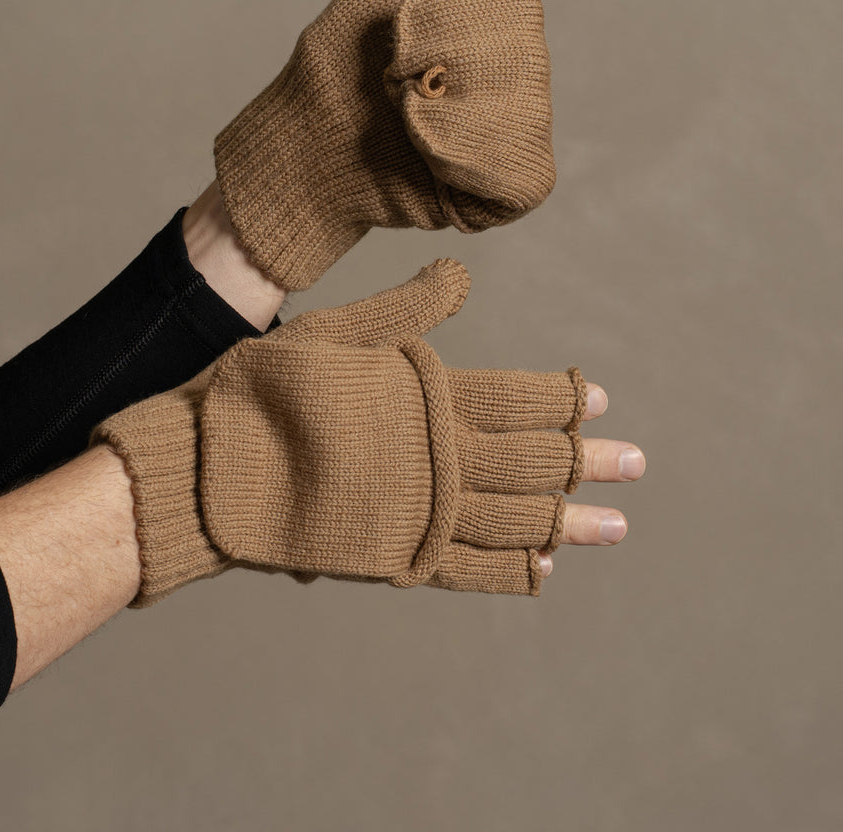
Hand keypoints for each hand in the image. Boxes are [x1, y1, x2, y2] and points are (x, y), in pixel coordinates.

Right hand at [92, 259, 643, 603]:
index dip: (566, 401)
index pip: (520, 398)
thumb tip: (462, 276)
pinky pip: (469, 569)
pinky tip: (545, 570)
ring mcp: (422, 513)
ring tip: (615, 528)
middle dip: (588, 462)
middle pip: (533, 460)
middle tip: (637, 467)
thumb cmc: (266, 389)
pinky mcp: (396, 555)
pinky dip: (511, 570)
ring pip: (516, 520)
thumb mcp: (333, 330)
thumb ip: (404, 311)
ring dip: (570, 522)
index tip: (602, 402)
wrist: (209, 470)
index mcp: (428, 397)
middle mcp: (438, 459)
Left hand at [214, 0, 555, 291]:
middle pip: (523, 66)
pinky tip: (433, 169)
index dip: (445, 28)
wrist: (307, 150)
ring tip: (410, 134)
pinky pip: (519, 179)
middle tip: (398, 93)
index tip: (398, 45)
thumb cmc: (340, 62)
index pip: (514, 11)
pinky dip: (470, 173)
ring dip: (446, 128)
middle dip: (441, 78)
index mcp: (496, 28)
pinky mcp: (502, 193)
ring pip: (519, 122)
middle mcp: (517, 79)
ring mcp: (511, 137)